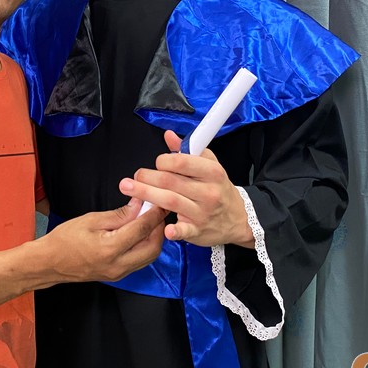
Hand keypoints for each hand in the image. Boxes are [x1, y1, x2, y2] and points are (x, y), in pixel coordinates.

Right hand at [42, 199, 166, 282]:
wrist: (50, 263)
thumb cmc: (65, 240)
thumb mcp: (91, 220)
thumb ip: (119, 215)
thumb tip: (138, 205)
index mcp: (110, 248)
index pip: (142, 230)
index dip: (154, 214)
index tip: (159, 202)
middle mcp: (118, 265)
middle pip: (153, 248)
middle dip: (159, 229)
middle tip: (157, 212)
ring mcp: (119, 274)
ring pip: (149, 257)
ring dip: (154, 239)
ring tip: (150, 222)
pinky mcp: (118, 276)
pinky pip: (140, 262)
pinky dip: (146, 247)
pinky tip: (141, 234)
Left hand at [120, 130, 253, 247]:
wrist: (238, 218)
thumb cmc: (219, 188)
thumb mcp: (209, 165)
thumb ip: (188, 150)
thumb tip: (168, 136)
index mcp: (212, 172)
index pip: (182, 161)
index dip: (163, 160)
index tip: (157, 163)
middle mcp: (208, 192)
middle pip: (170, 181)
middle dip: (147, 177)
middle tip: (133, 177)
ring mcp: (203, 212)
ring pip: (170, 201)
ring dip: (147, 194)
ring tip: (129, 189)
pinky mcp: (198, 231)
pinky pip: (185, 230)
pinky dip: (175, 230)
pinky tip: (165, 230)